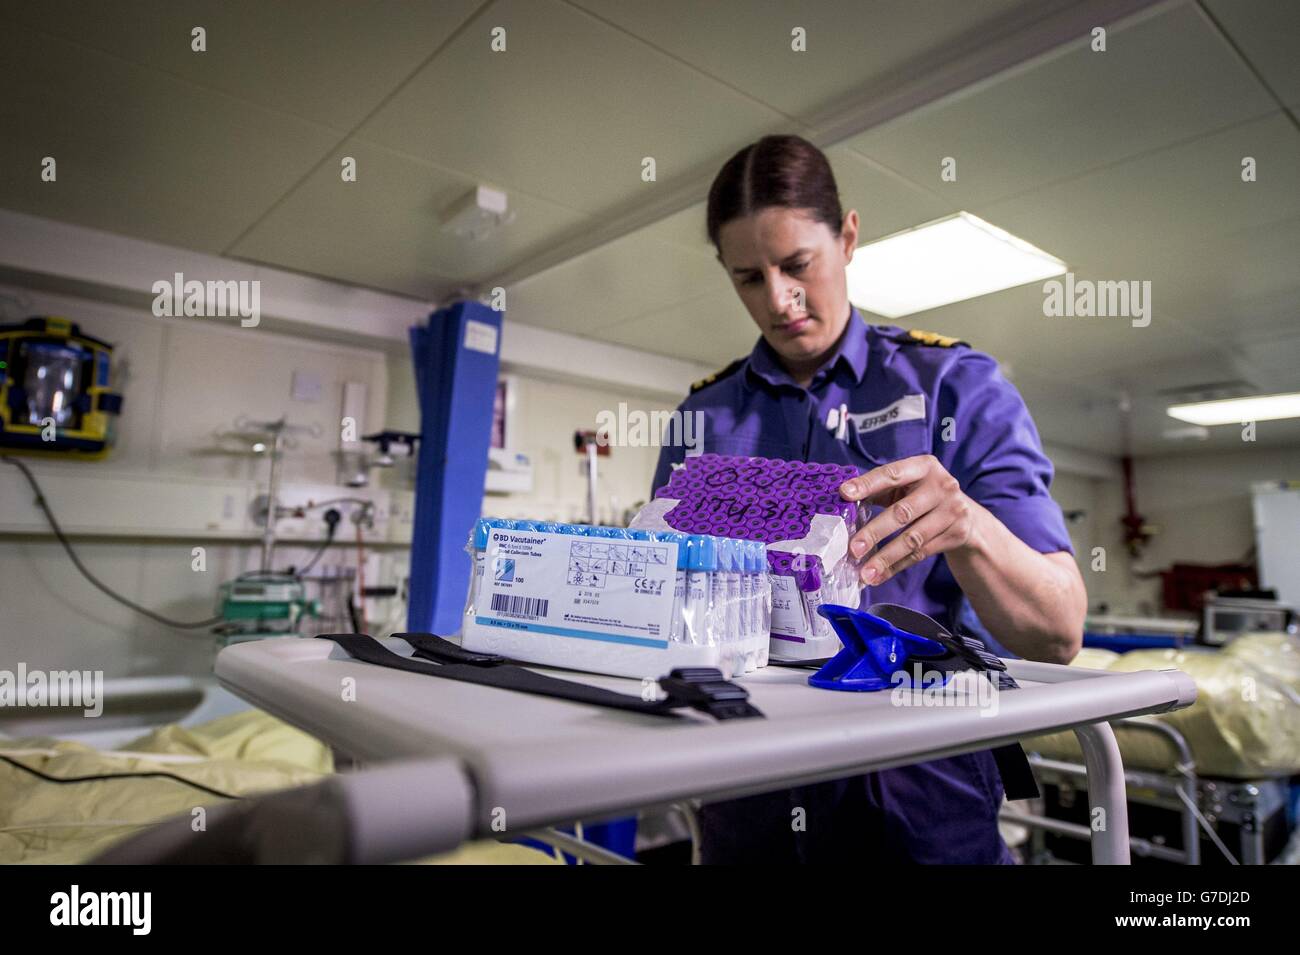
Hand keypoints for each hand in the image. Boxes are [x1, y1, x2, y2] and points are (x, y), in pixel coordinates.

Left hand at [839, 454, 979, 584]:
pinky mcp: (956, 534)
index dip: (867, 484)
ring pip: (912, 539)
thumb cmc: (922, 495)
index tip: (844, 494)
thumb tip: (843, 500)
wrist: (966, 514)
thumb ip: (879, 489)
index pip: (892, 474)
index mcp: (924, 466)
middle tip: (853, 549)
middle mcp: (942, 486)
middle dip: (874, 532)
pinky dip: (897, 567)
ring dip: (885, 558)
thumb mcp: (906, 485)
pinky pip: (920, 554)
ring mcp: (952, 511)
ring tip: (865, 573)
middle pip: (902, 512)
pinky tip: (879, 576)